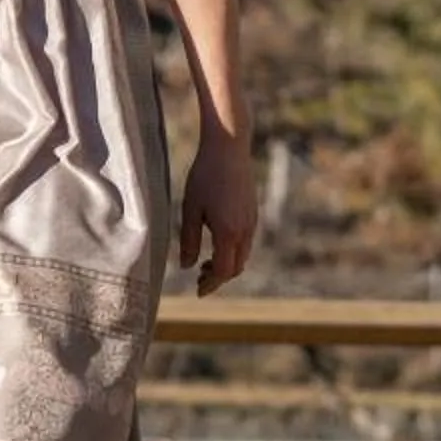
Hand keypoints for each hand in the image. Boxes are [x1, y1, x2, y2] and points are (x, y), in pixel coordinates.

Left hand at [176, 134, 257, 295]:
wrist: (229, 149)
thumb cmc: (204, 177)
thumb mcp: (190, 209)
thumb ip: (188, 241)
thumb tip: (187, 266)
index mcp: (229, 232)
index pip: (224, 271)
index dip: (211, 284)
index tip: (198, 291)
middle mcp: (245, 230)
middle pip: (236, 267)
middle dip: (219, 277)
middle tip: (199, 279)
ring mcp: (252, 221)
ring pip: (243, 255)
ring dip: (226, 264)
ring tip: (205, 263)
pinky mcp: (253, 213)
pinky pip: (245, 241)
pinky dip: (232, 251)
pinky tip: (216, 244)